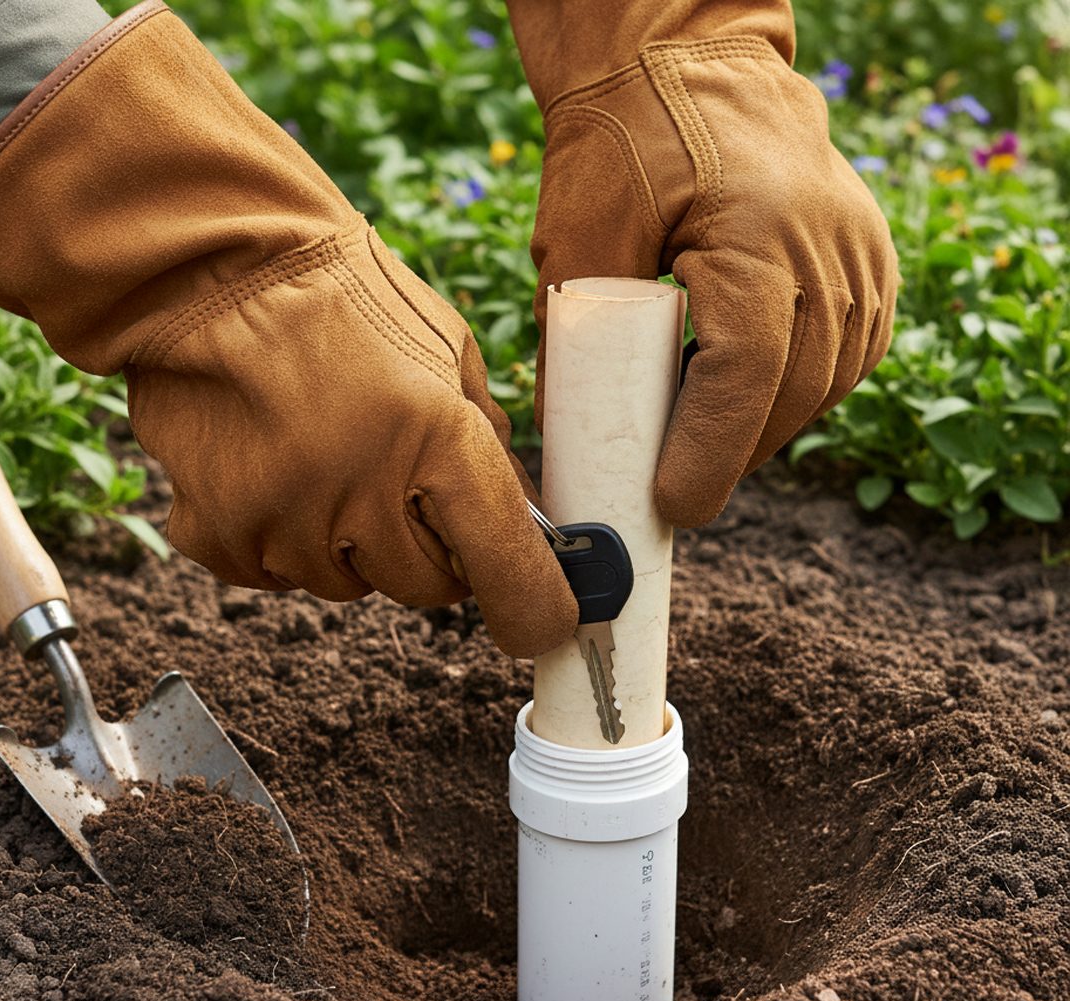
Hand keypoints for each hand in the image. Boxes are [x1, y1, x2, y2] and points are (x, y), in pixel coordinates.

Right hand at [127, 219, 578, 657]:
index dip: (532, 605)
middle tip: (401, 485)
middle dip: (429, 549)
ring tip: (322, 454)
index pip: (506, 565)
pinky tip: (272, 468)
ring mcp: (284, 520)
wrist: (207, 264)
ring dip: (349, 541)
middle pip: (426, 587)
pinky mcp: (219, 534)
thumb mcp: (443, 349)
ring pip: (348, 583)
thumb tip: (519, 516)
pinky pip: (275, 576)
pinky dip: (282, 538)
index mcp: (438, 437)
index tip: (541, 622)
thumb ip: (484, 440)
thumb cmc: (338, 296)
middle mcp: (362, 490)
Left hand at [529, 37, 897, 525]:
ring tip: (699, 441)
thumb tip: (567, 433)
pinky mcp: (870, 263)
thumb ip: (570, 333)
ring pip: (823, 385)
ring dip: (761, 428)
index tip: (669, 503)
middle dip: (727, 456)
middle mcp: (831, 250)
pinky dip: (794, 391)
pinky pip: (844, 357)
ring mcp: (862, 256)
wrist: (692, 61)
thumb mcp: (576, 232)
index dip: (709, 454)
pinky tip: (744, 397)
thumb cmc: (626, 136)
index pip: (747, 375)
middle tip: (668, 488)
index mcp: (761, 235)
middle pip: (790, 394)